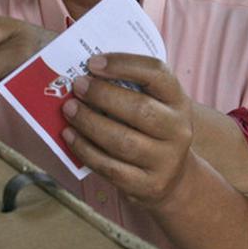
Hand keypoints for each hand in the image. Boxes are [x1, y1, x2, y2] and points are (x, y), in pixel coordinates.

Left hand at [60, 53, 196, 208]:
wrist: (172, 178)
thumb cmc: (151, 131)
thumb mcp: (154, 106)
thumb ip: (129, 88)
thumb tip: (86, 74)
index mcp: (178, 101)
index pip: (156, 74)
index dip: (124, 65)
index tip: (93, 62)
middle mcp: (178, 130)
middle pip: (139, 109)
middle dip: (102, 95)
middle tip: (77, 86)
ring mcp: (165, 161)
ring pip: (122, 141)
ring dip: (89, 122)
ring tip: (69, 109)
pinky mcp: (148, 185)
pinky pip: (111, 167)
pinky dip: (86, 150)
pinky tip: (70, 136)